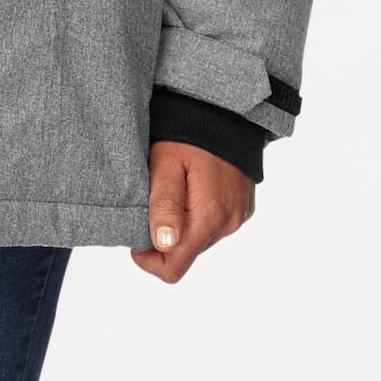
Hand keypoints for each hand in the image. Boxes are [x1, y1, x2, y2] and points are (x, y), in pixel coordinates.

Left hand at [129, 141, 255, 285]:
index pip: (173, 268)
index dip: (148, 259)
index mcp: (208, 218)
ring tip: (176, 189)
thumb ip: (164, 205)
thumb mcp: (165, 163)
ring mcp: (238, 217)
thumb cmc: (190, 134)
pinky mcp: (243, 208)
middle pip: (185, 253)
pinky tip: (194, 186)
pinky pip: (215, 224)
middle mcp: (228, 224)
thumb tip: (163, 244)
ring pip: (199, 239)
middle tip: (155, 199)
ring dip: (183, 224)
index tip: (137, 234)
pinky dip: (200, 214)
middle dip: (165, 237)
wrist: (227, 112)